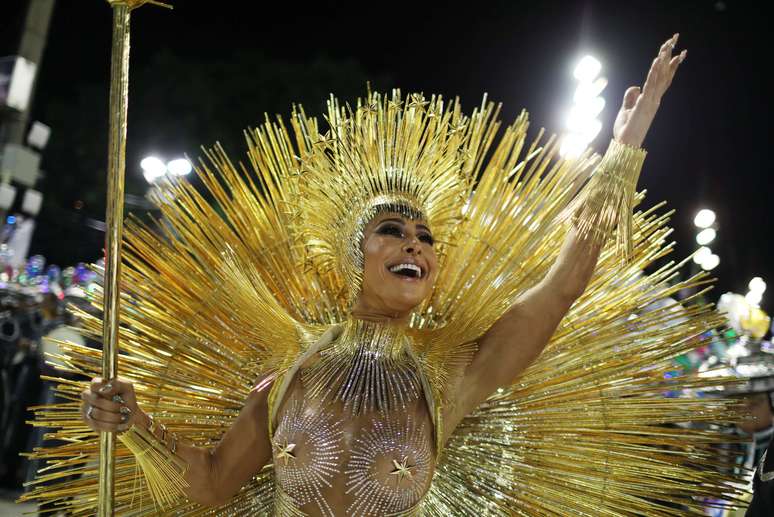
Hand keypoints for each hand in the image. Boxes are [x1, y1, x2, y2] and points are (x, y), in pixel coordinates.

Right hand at [81, 377, 142, 432]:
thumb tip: (105, 390)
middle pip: (95, 400)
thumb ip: (117, 384)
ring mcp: (86, 408)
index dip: (104, 389)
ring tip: (122, 416)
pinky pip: (97, 424)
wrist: (129, 415)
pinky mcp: (87, 420)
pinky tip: (117, 424)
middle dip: (112, 406)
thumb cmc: (127, 398)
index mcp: (97, 384)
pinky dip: (110, 425)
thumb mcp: (127, 387)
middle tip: (122, 407)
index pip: (95, 384)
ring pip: (97, 413)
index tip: (115, 394)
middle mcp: (88, 395)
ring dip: (114, 416)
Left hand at [613, 33, 686, 147]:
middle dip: (670, 56)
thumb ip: (631, 97)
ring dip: (663, 60)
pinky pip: (650, 85)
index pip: (664, 79)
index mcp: (651, 100)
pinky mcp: (643, 104)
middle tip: (676, 39)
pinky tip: (656, 62)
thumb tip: (635, 86)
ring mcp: (650, 101)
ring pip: (659, 77)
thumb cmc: (626, 130)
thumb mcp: (626, 110)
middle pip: (664, 74)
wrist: (625, 145)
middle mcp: (654, 99)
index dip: (670, 65)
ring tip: (667, 45)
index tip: (678, 52)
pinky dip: (653, 73)